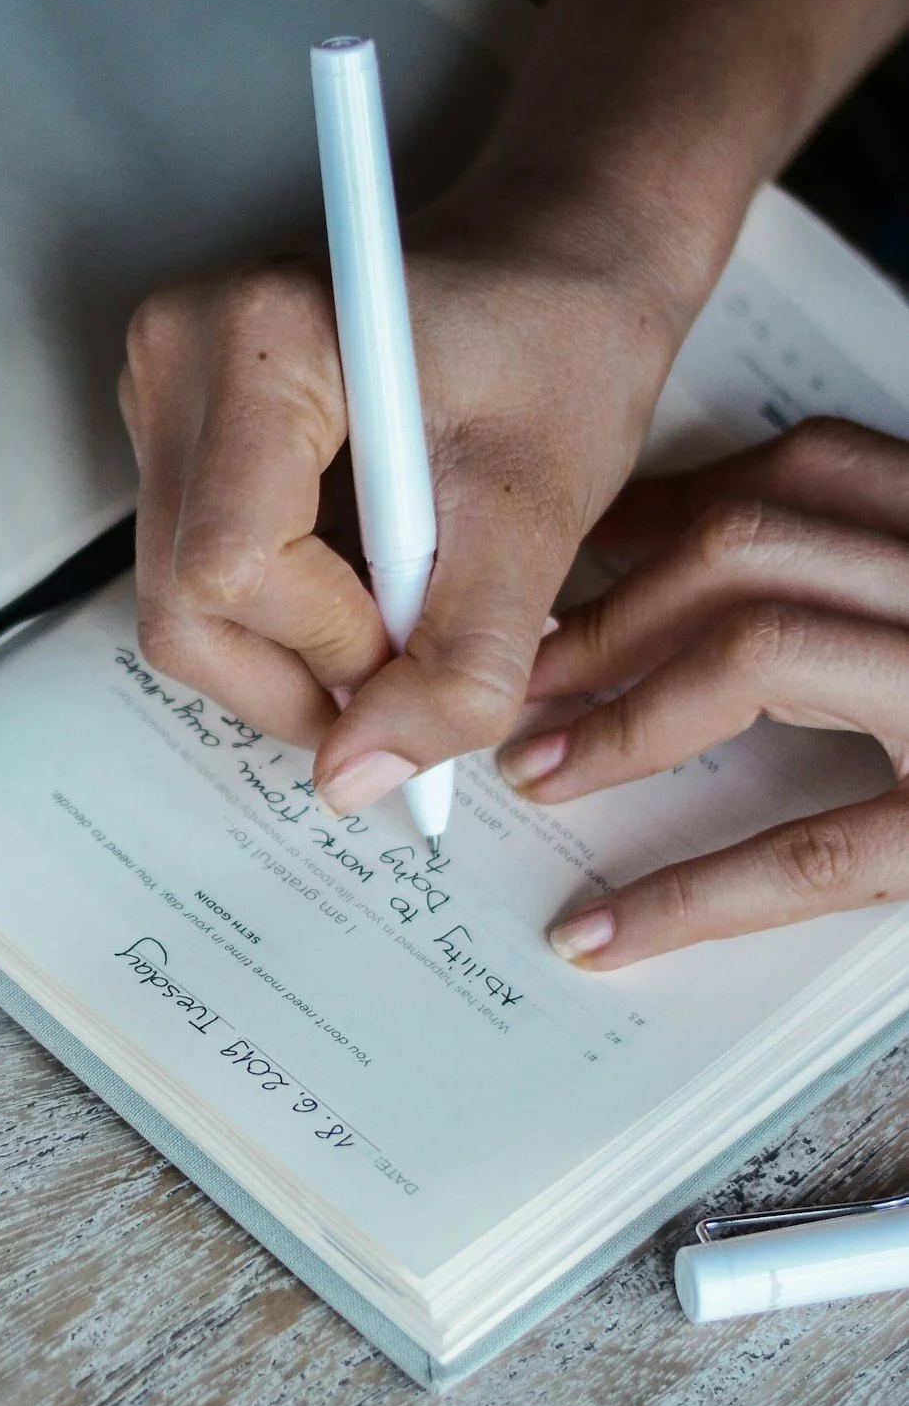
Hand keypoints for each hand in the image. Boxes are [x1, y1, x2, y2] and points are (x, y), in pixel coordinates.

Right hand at [119, 227, 685, 805]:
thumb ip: (459, 664)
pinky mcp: (170, 430)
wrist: (557, 264)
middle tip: (422, 655)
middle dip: (308, 670)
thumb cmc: (562, 345)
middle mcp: (174, 354)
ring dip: (302, 646)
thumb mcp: (538, 517)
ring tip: (409, 596)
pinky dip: (289, 610)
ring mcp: (159, 391)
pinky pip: (196, 578)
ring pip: (183, 609)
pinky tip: (369, 567)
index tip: (435, 633)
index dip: (334, 646)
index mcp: (255, 338)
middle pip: (185, 606)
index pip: (231, 570)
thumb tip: (356, 781)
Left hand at [499, 419, 908, 965]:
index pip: (799, 472)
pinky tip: (609, 932)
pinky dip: (693, 894)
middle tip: (530, 680)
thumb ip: (876, 574)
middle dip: (611, 610)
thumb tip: (694, 574)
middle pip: (753, 544)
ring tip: (547, 771)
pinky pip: (818, 849)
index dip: (658, 518)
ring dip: (628, 712)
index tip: (571, 570)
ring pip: (767, 645)